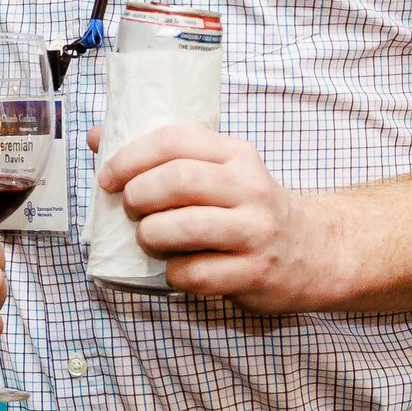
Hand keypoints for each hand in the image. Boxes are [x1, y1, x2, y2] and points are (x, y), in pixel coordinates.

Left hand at [94, 123, 338, 313]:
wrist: (315, 250)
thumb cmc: (250, 209)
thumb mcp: (221, 171)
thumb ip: (164, 156)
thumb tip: (96, 137)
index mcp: (236, 155)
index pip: (175, 140)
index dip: (131, 157)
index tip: (108, 178)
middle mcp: (249, 188)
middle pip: (178, 181)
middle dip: (139, 196)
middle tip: (132, 210)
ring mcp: (255, 231)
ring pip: (185, 228)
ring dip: (151, 236)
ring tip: (149, 239)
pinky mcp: (254, 272)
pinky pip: (196, 273)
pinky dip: (173, 273)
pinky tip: (177, 269)